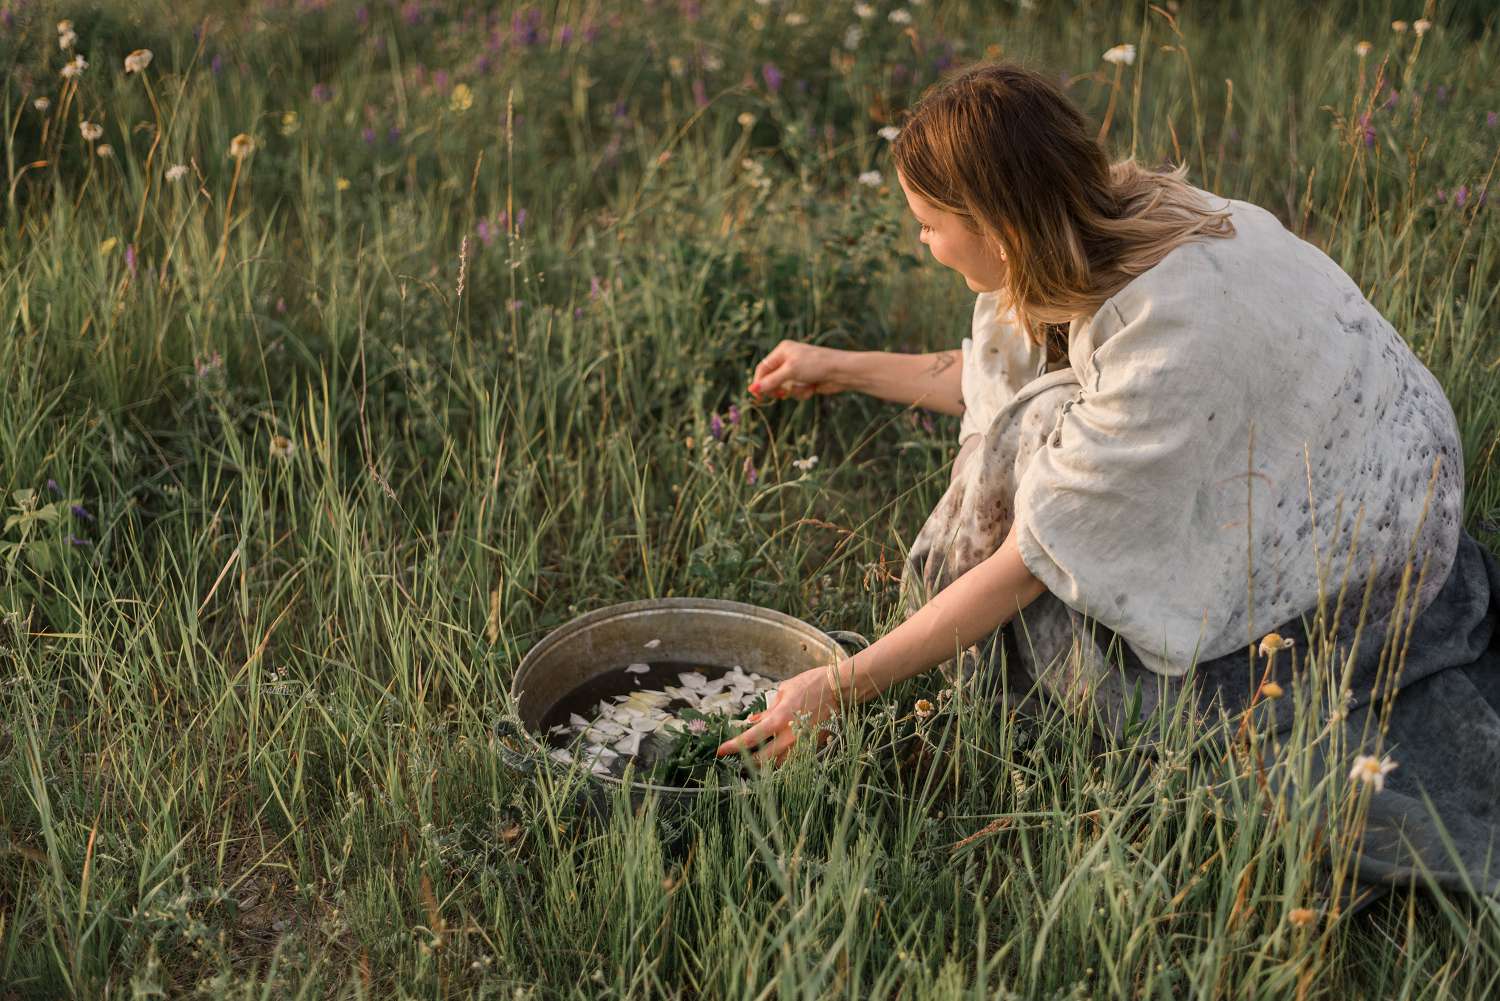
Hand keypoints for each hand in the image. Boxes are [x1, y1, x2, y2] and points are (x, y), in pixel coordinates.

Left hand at [715, 665, 846, 765]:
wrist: (841, 689)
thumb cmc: (811, 684)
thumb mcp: (784, 691)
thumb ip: (768, 710)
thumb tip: (753, 721)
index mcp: (780, 719)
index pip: (751, 738)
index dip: (733, 746)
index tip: (721, 751)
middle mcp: (791, 736)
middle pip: (763, 760)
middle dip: (748, 762)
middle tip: (738, 759)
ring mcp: (803, 744)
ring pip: (779, 765)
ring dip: (766, 764)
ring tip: (757, 759)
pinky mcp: (814, 747)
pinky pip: (794, 760)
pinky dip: (783, 760)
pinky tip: (778, 753)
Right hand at [749, 341, 850, 401]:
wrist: (840, 372)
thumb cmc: (816, 365)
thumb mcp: (790, 371)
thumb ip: (771, 381)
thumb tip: (752, 389)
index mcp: (782, 351)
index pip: (763, 368)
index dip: (759, 382)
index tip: (756, 395)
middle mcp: (788, 359)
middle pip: (772, 379)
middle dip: (778, 388)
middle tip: (781, 395)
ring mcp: (797, 371)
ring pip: (784, 388)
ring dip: (794, 391)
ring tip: (805, 386)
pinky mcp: (805, 381)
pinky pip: (796, 392)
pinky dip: (802, 392)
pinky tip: (813, 388)